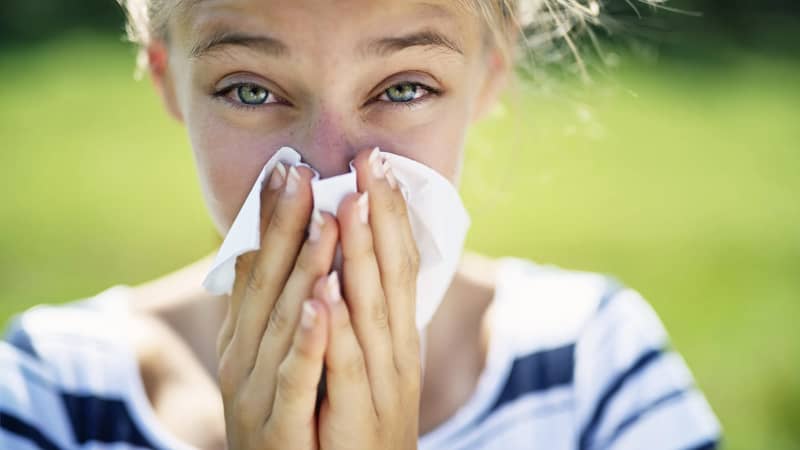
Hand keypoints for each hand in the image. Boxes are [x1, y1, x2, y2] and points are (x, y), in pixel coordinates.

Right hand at [215, 162, 338, 449]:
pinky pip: (296, 378)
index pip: (256, 268)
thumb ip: (275, 308)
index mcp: (244, 338)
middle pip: (266, 283)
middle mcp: (243, 358)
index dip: (270, 219)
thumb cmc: (288, 416)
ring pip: (284, 322)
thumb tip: (278, 249)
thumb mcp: (272, 356)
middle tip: (302, 174)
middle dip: (284, 226)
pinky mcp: (279, 427)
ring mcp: (257, 392)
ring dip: (304, 269)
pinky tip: (323, 303)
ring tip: (326, 220)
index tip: (287, 170)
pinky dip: (309, 339)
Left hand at [315, 148, 421, 449]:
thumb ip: (361, 316)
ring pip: (371, 312)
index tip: (378, 166)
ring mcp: (379, 385)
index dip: (391, 215)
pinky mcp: (353, 418)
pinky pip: (344, 369)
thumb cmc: (356, 420)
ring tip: (348, 205)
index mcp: (395, 337)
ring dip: (362, 257)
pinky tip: (325, 295)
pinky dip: (336, 331)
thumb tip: (344, 264)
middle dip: (381, 216)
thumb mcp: (367, 361)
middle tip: (370, 161)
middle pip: (391, 276)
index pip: (397, 265)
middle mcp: (395, 353)